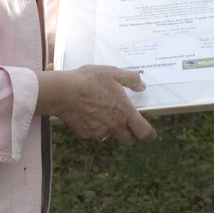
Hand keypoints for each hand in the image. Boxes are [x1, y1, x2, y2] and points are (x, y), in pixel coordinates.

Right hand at [35, 66, 156, 145]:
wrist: (63, 91)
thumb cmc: (89, 80)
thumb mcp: (113, 72)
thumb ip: (131, 79)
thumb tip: (142, 86)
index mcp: (125, 112)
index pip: (144, 132)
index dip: (149, 134)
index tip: (149, 133)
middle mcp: (114, 125)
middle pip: (129, 140)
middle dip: (131, 134)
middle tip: (126, 122)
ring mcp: (99, 131)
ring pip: (110, 134)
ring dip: (110, 127)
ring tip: (100, 110)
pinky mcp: (86, 134)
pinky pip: (95, 132)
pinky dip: (94, 125)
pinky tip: (87, 112)